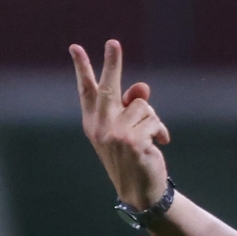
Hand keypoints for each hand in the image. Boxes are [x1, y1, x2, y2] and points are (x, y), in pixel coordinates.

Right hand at [72, 39, 170, 208]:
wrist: (140, 193)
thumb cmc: (133, 158)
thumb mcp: (127, 131)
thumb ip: (131, 107)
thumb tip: (142, 87)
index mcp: (93, 123)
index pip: (87, 90)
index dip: (82, 68)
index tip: (75, 47)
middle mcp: (100, 126)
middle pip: (109, 87)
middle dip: (112, 62)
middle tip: (113, 42)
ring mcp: (114, 133)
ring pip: (142, 105)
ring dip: (152, 120)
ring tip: (150, 139)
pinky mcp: (132, 140)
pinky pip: (154, 121)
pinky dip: (161, 132)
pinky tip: (158, 145)